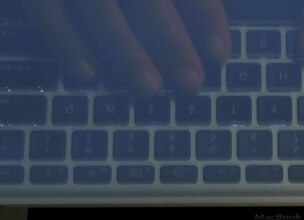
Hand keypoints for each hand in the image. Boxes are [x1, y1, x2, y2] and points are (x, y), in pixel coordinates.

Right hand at [20, 0, 230, 93]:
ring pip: (98, 6)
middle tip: (191, 84)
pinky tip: (88, 76)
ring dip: (126, 50)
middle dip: (171, 42)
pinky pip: (45, 9)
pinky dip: (64, 41)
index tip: (219, 55)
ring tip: (150, 89)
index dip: (205, 15)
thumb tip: (213, 31)